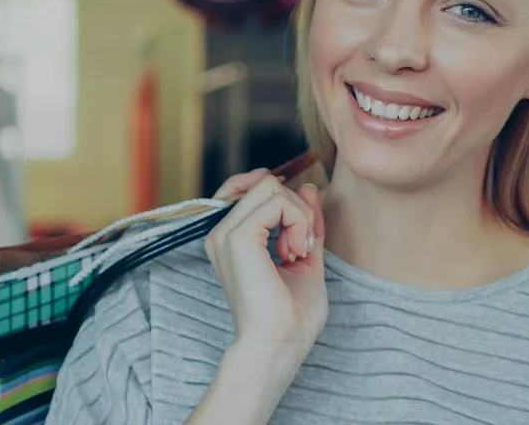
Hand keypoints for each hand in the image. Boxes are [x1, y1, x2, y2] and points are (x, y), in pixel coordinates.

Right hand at [205, 170, 327, 361]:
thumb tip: (306, 186)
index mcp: (231, 238)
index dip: (283, 198)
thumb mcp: (304, 254)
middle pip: (264, 183)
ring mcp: (226, 233)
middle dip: (295, 208)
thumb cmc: (291, 315)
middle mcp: (222, 232)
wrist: (280, 345)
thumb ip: (304, 220)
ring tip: (296, 253)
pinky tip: (295, 253)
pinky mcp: (238, 237)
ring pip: (271, 187)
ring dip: (298, 216)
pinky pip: (277, 200)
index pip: (250, 187)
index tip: (299, 233)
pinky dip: (298, 221)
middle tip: (300, 248)